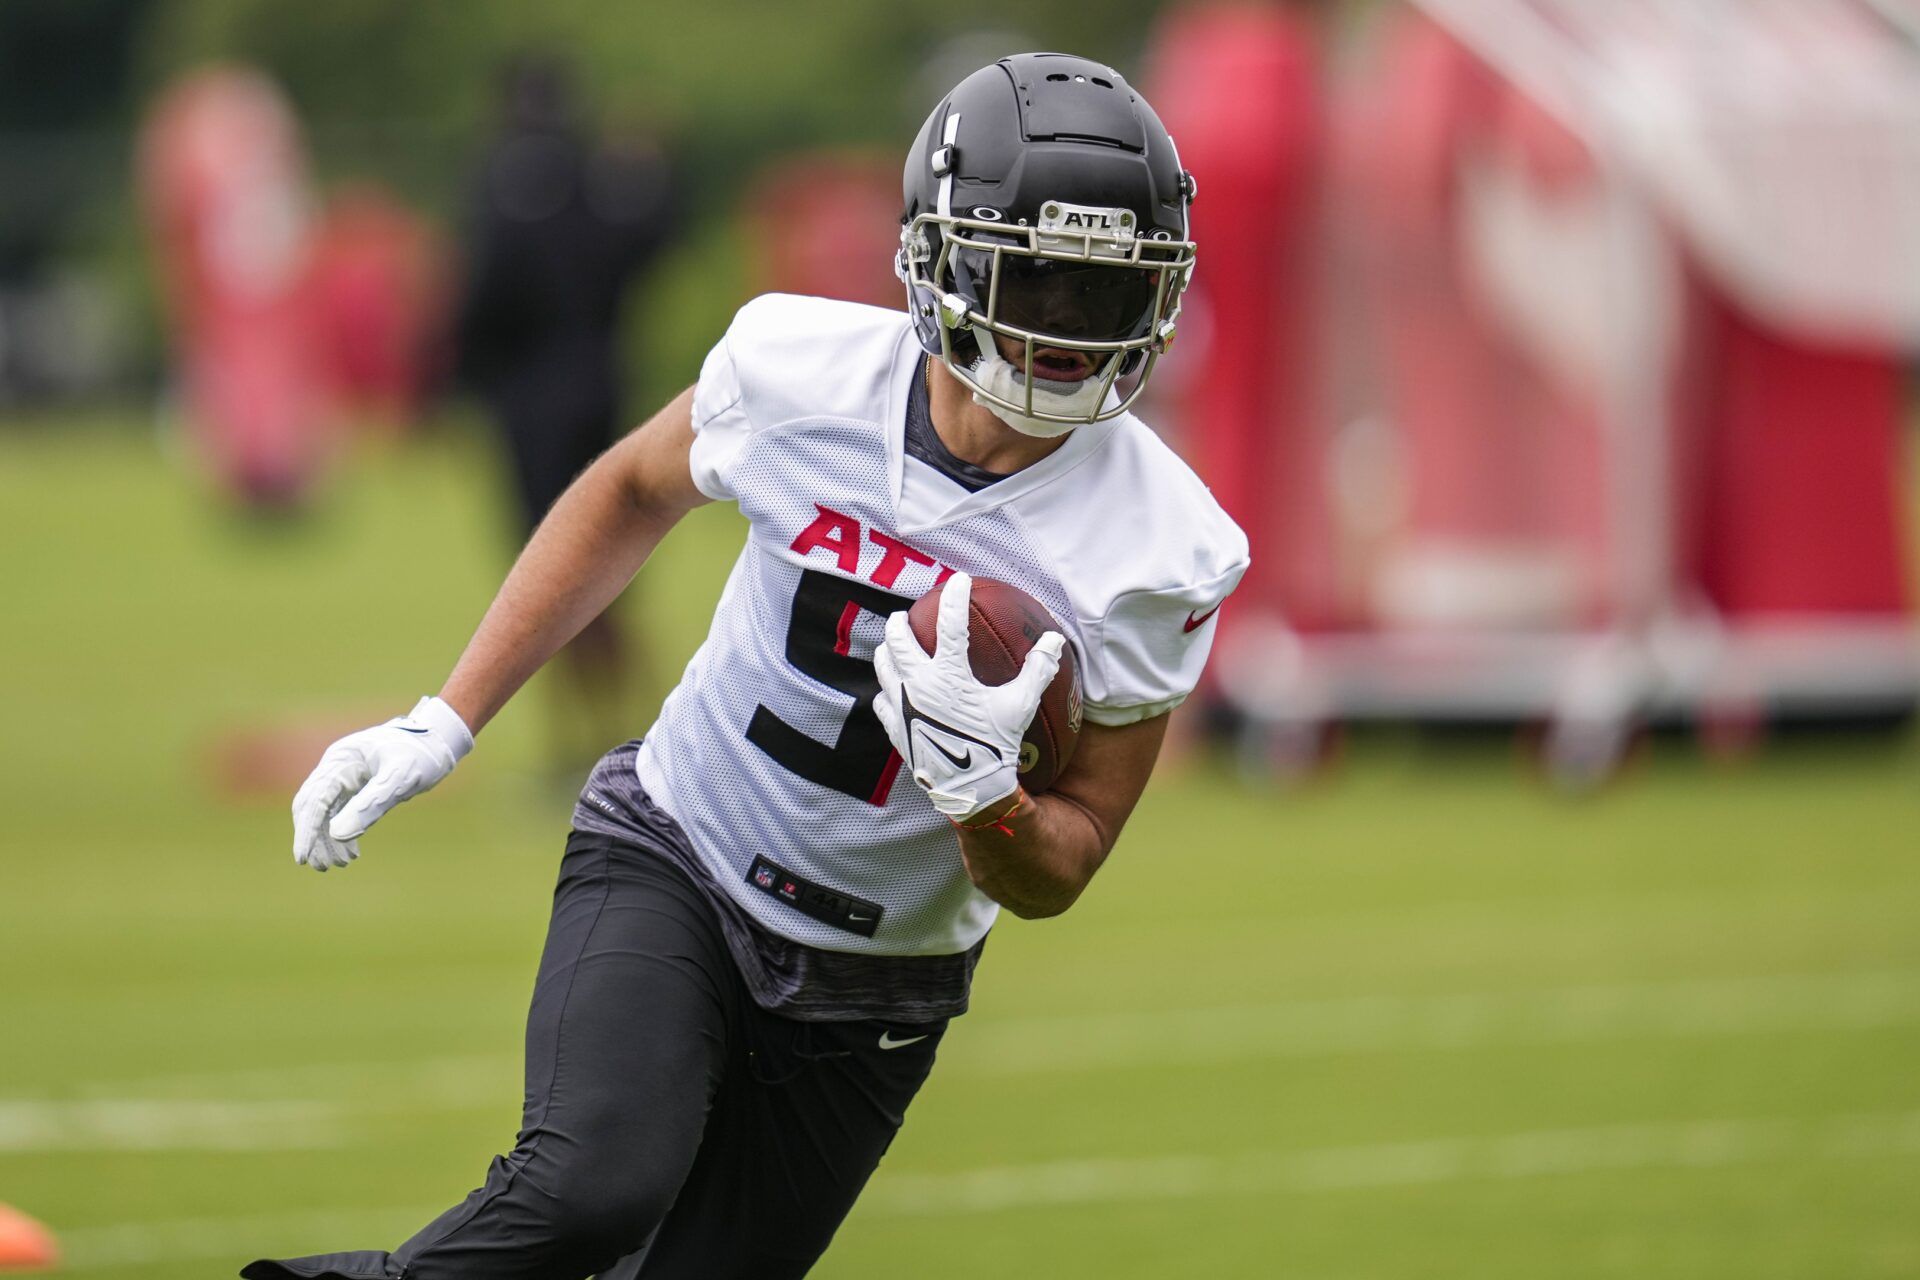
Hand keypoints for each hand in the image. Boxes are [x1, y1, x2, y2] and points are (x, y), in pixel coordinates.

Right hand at [290, 696, 472, 871]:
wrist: (438, 740)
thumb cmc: (420, 754)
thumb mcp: (400, 779)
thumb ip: (370, 805)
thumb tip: (338, 835)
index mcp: (341, 759)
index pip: (314, 799)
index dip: (307, 830)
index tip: (302, 858)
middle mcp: (336, 766)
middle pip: (312, 806)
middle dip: (314, 838)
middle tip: (322, 867)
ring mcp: (344, 776)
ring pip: (324, 812)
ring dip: (327, 840)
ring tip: (340, 864)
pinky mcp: (355, 786)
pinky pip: (339, 812)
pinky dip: (342, 833)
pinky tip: (352, 853)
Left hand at [872, 572, 1064, 819]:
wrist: (968, 788)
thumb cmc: (995, 746)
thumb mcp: (1020, 706)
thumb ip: (1038, 670)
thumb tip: (1054, 638)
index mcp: (949, 674)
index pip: (950, 624)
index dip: (955, 597)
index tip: (959, 580)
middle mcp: (918, 684)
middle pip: (899, 640)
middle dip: (900, 622)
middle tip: (905, 615)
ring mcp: (901, 706)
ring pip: (883, 666)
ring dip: (886, 650)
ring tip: (891, 645)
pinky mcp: (895, 728)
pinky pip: (881, 701)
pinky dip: (885, 690)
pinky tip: (891, 691)